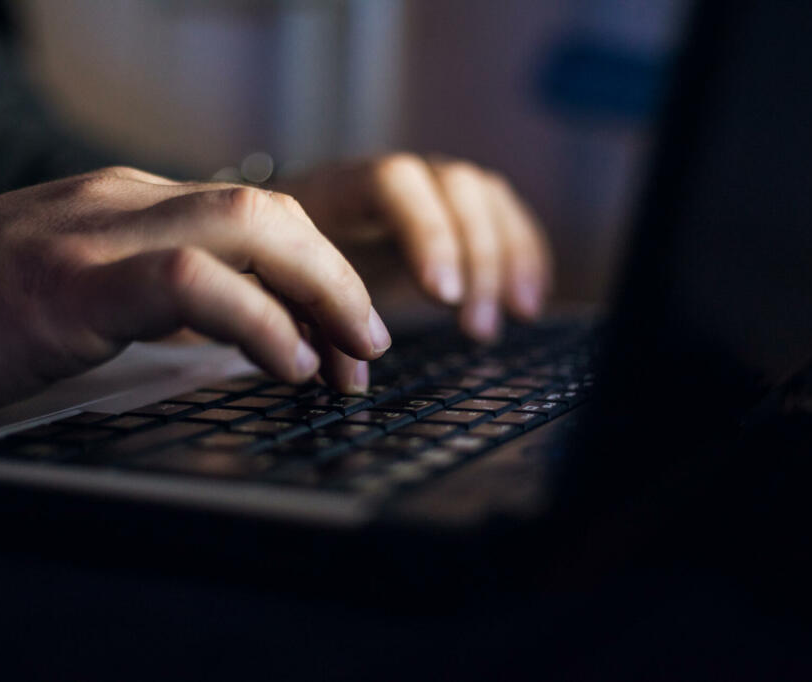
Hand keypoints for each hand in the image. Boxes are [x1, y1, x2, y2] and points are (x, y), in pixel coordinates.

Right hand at [0, 167, 389, 425]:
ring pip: (249, 227)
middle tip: (371, 348)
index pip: (260, 219)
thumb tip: (237, 337)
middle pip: (273, 213)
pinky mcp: (68, 286)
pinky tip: (287, 364)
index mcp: (130, 207)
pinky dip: (256, 321)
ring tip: (349, 358)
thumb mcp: (80, 294)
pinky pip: (190, 282)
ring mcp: (96, 237)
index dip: (323, 276)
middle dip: (340, 280)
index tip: (349, 340)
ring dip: (320, 293)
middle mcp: (123, 205)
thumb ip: (154, 297)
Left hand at [274, 153, 551, 340]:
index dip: (427, 233)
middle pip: (455, 186)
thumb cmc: (282, 268)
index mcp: (341, 187)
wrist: (284, 238)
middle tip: (476, 327)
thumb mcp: (284, 285)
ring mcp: (428, 189)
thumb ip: (313, 316)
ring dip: (509, 257)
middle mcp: (394, 178)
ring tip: (517, 316)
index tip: (443, 296)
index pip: (393, 183)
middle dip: (478, 256)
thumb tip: (350, 374)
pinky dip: (525, 254)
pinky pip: (504, 216)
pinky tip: (528, 301)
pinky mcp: (454, 211)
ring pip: (486, 198)